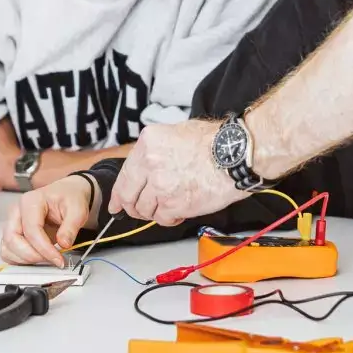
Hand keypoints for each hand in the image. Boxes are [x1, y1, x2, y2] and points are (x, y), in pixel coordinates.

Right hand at [0, 176, 92, 267]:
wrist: (66, 195)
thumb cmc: (68, 198)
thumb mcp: (77, 209)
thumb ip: (71, 226)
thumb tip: (64, 244)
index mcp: (31, 201)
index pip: (31, 230)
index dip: (45, 248)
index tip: (59, 259)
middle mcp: (17, 211)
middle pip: (12, 239)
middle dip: (32, 255)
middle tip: (51, 260)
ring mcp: (12, 223)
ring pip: (7, 248)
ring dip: (25, 259)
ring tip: (46, 259)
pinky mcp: (13, 234)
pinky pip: (8, 252)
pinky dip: (20, 260)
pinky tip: (37, 258)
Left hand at [108, 119, 239, 225]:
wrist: (235, 154)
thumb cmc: (214, 142)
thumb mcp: (176, 133)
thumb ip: (156, 151)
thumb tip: (146, 170)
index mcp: (148, 143)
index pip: (124, 175)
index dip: (118, 194)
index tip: (116, 204)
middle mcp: (149, 163)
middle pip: (129, 196)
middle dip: (134, 208)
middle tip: (141, 211)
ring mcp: (160, 185)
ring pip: (145, 210)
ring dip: (156, 212)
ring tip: (172, 205)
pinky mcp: (174, 204)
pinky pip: (163, 219)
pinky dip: (170, 219)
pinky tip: (181, 210)